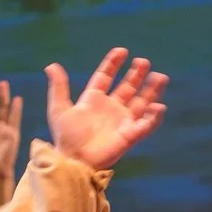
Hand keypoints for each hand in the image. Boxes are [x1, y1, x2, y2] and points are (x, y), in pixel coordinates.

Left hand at [46, 48, 169, 171]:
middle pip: (127, 87)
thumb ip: (59, 87)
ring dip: (151, 90)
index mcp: (93, 100)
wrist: (74, 161)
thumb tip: (51, 65)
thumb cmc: (66, 138)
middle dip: (136, 74)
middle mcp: (110, 109)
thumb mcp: (59, 109)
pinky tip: (158, 106)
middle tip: (143, 61)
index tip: (122, 51)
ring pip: (141, 102)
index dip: (113, 63)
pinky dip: (154, 117)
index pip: (106, 77)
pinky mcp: (130, 135)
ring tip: (160, 76)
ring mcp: (121, 121)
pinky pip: (146, 125)